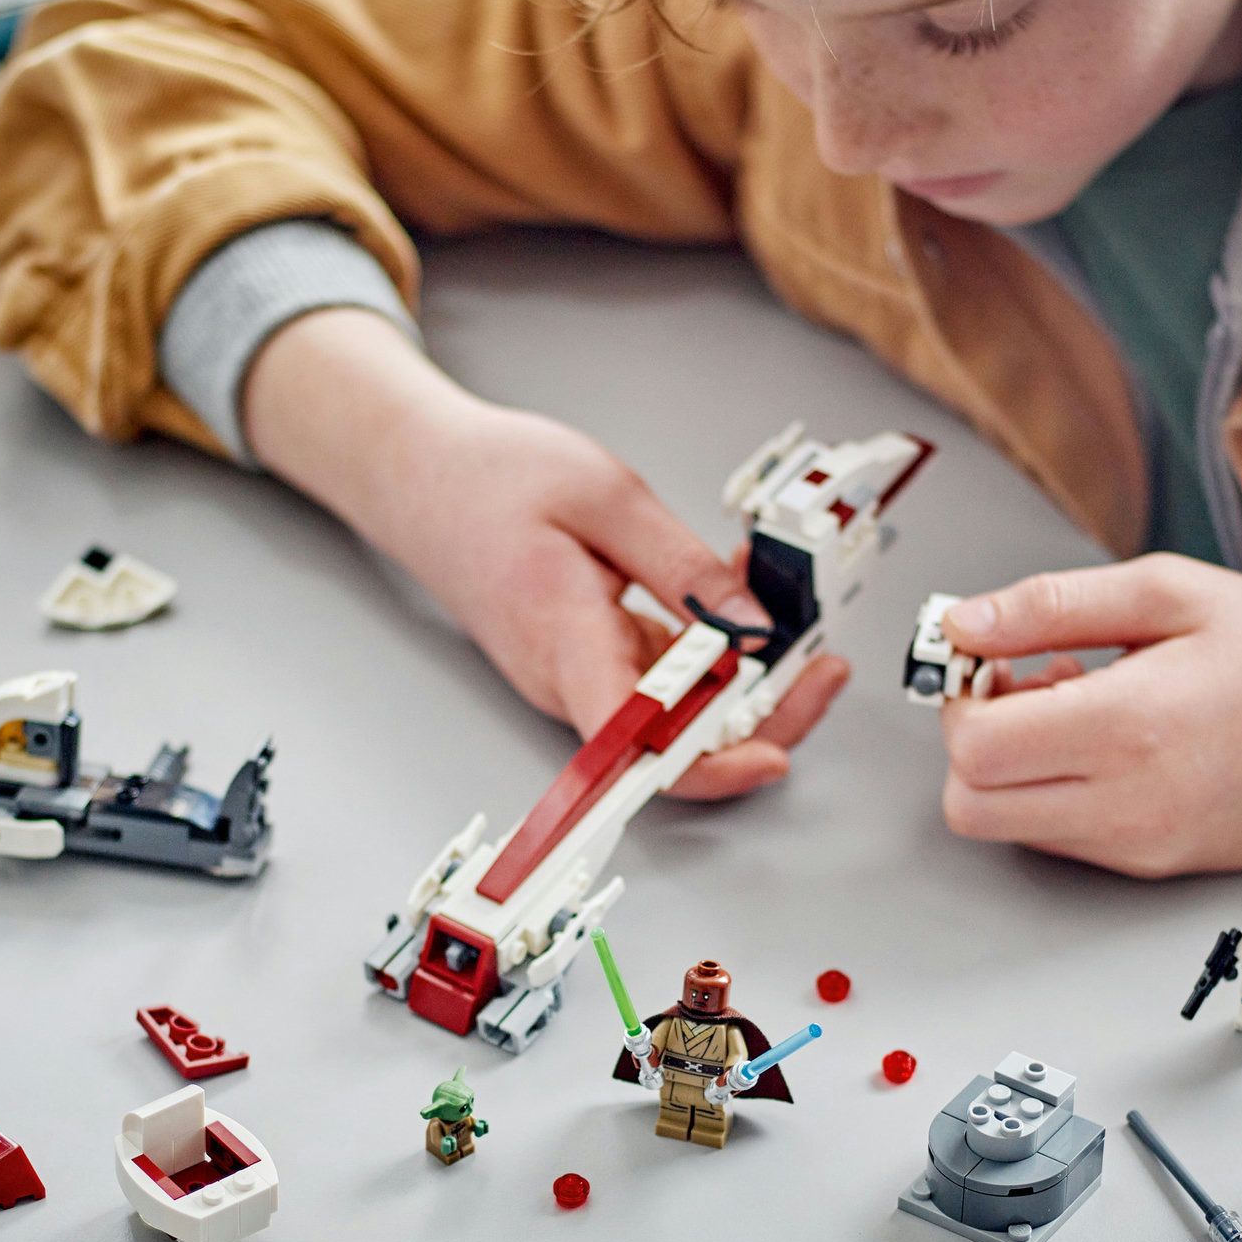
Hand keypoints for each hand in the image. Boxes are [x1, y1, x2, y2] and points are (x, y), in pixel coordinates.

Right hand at [243, 310, 847, 797]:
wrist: (419, 475)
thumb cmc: (492, 479)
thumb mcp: (607, 496)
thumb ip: (684, 567)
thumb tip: (755, 627)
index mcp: (563, 642)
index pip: (636, 745)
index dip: (711, 765)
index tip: (774, 749)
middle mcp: (567, 679)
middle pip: (673, 742)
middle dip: (762, 716)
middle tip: (823, 666)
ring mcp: (576, 674)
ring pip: (674, 714)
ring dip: (743, 681)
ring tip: (795, 620)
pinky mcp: (586, 659)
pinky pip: (659, 678)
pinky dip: (710, 651)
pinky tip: (739, 600)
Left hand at [931, 555, 1241, 876]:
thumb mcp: (1169, 592)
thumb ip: (1050, 605)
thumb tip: (962, 624)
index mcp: (1131, 725)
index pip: (975, 747)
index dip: (960, 698)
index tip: (989, 659)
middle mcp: (1130, 803)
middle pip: (970, 804)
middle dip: (971, 741)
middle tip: (1015, 685)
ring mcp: (1141, 847)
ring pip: (1007, 827)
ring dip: (1010, 768)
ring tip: (1072, 706)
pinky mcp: (1152, 866)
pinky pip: (1058, 838)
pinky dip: (1053, 791)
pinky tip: (1104, 741)